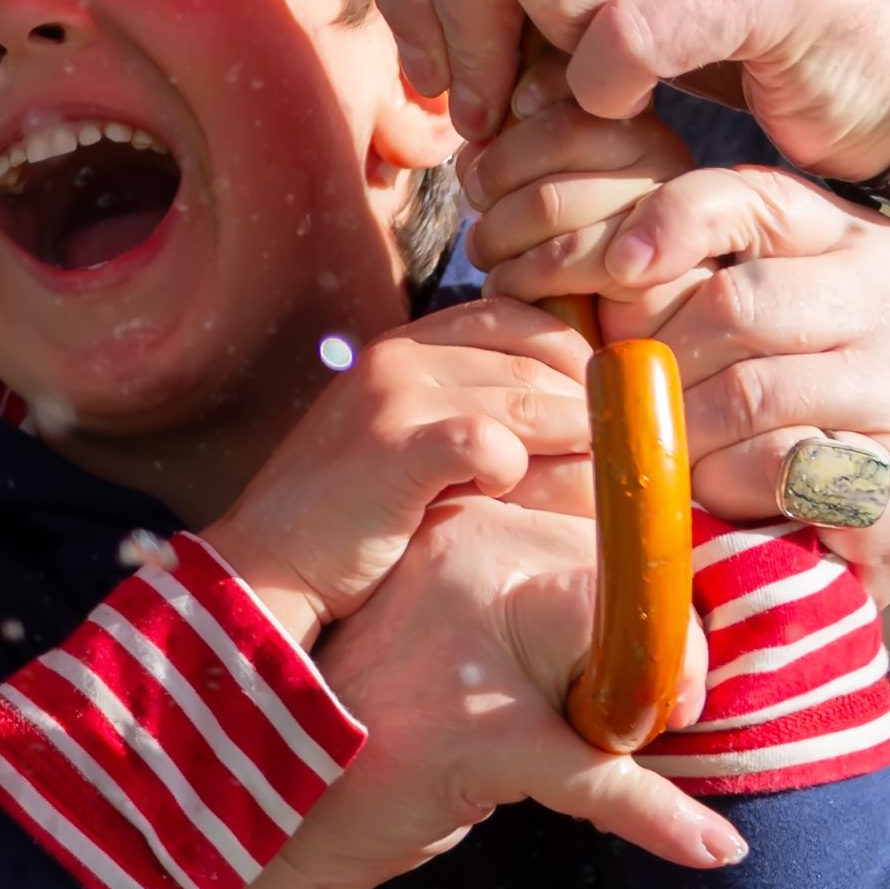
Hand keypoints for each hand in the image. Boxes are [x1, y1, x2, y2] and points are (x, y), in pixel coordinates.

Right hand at [199, 297, 589, 645]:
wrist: (263, 569)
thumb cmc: (346, 519)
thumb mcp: (405, 442)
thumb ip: (467, 413)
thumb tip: (574, 419)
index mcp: (407, 345)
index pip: (519, 319)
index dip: (575, 358)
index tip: (606, 405)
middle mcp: (402, 356)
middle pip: (539, 363)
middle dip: (592, 410)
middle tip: (626, 456)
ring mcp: (394, 399)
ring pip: (532, 403)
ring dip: (576, 449)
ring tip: (600, 491)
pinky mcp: (393, 451)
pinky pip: (493, 445)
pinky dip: (520, 472)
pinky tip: (514, 498)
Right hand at [242, 496, 736, 888]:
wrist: (268, 815)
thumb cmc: (380, 721)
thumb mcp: (449, 627)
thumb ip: (531, 591)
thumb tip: (672, 599)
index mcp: (461, 520)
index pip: (600, 520)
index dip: (646, 587)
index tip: (648, 643)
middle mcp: (459, 556)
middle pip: (623, 578)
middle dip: (662, 649)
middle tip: (652, 707)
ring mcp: (460, 646)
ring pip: (621, 658)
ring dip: (653, 713)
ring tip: (644, 745)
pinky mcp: (472, 739)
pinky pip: (595, 775)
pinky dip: (663, 818)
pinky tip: (714, 846)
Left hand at [466, 113, 889, 626]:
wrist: (870, 515)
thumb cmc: (779, 406)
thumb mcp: (732, 323)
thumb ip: (679, 282)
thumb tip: (581, 268)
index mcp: (845, 236)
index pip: (747, 198)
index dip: (667, 223)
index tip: (610, 273)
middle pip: (734, 303)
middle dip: (655, 362)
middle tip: (616, 408)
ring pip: (751, 391)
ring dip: (682, 436)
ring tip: (659, 460)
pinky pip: (786, 467)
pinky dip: (730, 485)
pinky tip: (717, 498)